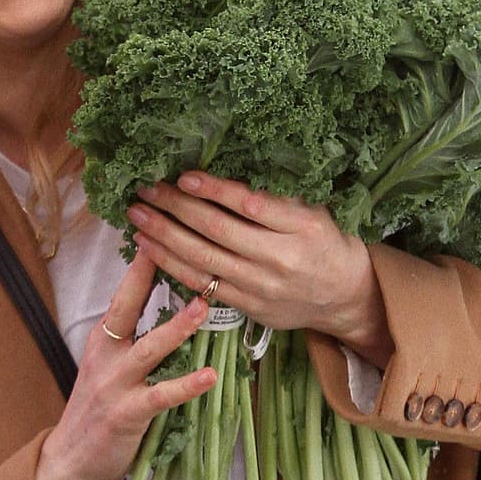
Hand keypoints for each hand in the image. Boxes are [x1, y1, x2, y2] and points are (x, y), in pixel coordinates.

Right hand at [36, 252, 215, 479]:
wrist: (69, 463)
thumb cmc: (97, 414)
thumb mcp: (109, 368)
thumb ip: (133, 341)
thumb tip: (173, 310)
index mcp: (103, 339)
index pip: (125, 292)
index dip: (144, 261)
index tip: (164, 226)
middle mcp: (106, 354)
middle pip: (129, 305)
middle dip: (152, 274)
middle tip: (182, 245)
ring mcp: (114, 383)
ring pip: (149, 348)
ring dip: (177, 327)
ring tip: (203, 307)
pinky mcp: (126, 413)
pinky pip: (161, 395)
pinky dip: (186, 385)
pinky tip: (211, 376)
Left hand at [127, 171, 390, 361]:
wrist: (343, 296)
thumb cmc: (325, 242)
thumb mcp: (313, 212)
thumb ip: (275, 197)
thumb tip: (226, 173)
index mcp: (301, 228)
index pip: (250, 205)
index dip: (214, 190)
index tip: (184, 176)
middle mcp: (280, 259)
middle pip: (218, 231)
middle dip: (177, 208)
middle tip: (146, 190)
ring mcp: (260, 287)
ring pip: (203, 260)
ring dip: (164, 236)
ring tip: (137, 215)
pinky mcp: (247, 306)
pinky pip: (201, 284)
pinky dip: (171, 265)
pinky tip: (148, 247)